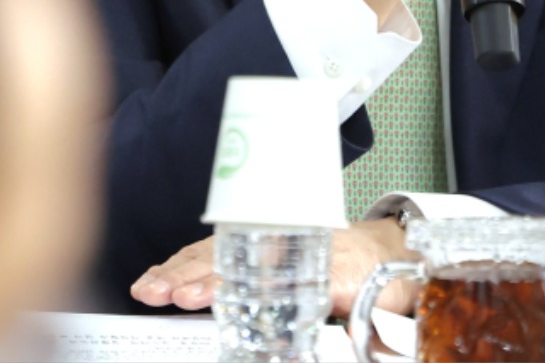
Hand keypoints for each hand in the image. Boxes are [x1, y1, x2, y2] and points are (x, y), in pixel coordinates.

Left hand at [130, 219, 414, 315]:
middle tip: (158, 291)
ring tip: (186, 296)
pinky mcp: (339, 274)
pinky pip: (303, 283)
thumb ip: (252, 284)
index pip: (210, 253)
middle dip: (186, 275)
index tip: (148, 285)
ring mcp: (310, 256)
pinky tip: (252, 302)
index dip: (177, 268)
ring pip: (254, 268)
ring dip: (217, 282)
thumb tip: (201, 297)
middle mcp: (281, 242)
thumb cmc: (338, 264)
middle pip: (224, 255)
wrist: (397, 256)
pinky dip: (277, 292)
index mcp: (263, 243)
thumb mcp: (287, 270)